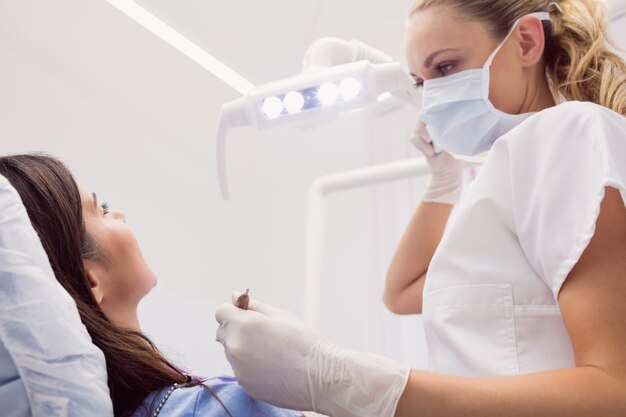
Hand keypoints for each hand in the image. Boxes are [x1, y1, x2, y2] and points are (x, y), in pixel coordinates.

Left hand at [215, 294, 409, 416]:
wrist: (322, 378)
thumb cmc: (305, 342)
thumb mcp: (282, 315)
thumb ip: (254, 306)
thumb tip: (234, 295)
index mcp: (245, 326)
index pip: (221, 312)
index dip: (233, 310)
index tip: (246, 314)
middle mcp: (236, 348)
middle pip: (222, 333)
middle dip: (235, 329)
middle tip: (260, 333)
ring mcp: (239, 370)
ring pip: (232, 353)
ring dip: (243, 348)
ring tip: (271, 352)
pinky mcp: (246, 386)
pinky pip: (241, 370)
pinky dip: (250, 366)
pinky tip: (273, 367)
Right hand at [411, 115, 463, 204]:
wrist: (447, 172)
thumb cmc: (455, 156)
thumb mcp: (454, 141)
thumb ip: (447, 129)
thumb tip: (441, 120)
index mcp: (447, 120)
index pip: (434, 107)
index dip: (429, 111)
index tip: (430, 123)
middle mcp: (436, 123)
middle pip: (421, 116)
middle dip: (423, 128)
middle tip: (430, 139)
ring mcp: (427, 131)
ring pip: (416, 128)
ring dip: (423, 141)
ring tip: (433, 151)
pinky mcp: (420, 139)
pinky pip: (413, 138)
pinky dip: (420, 146)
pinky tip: (430, 153)